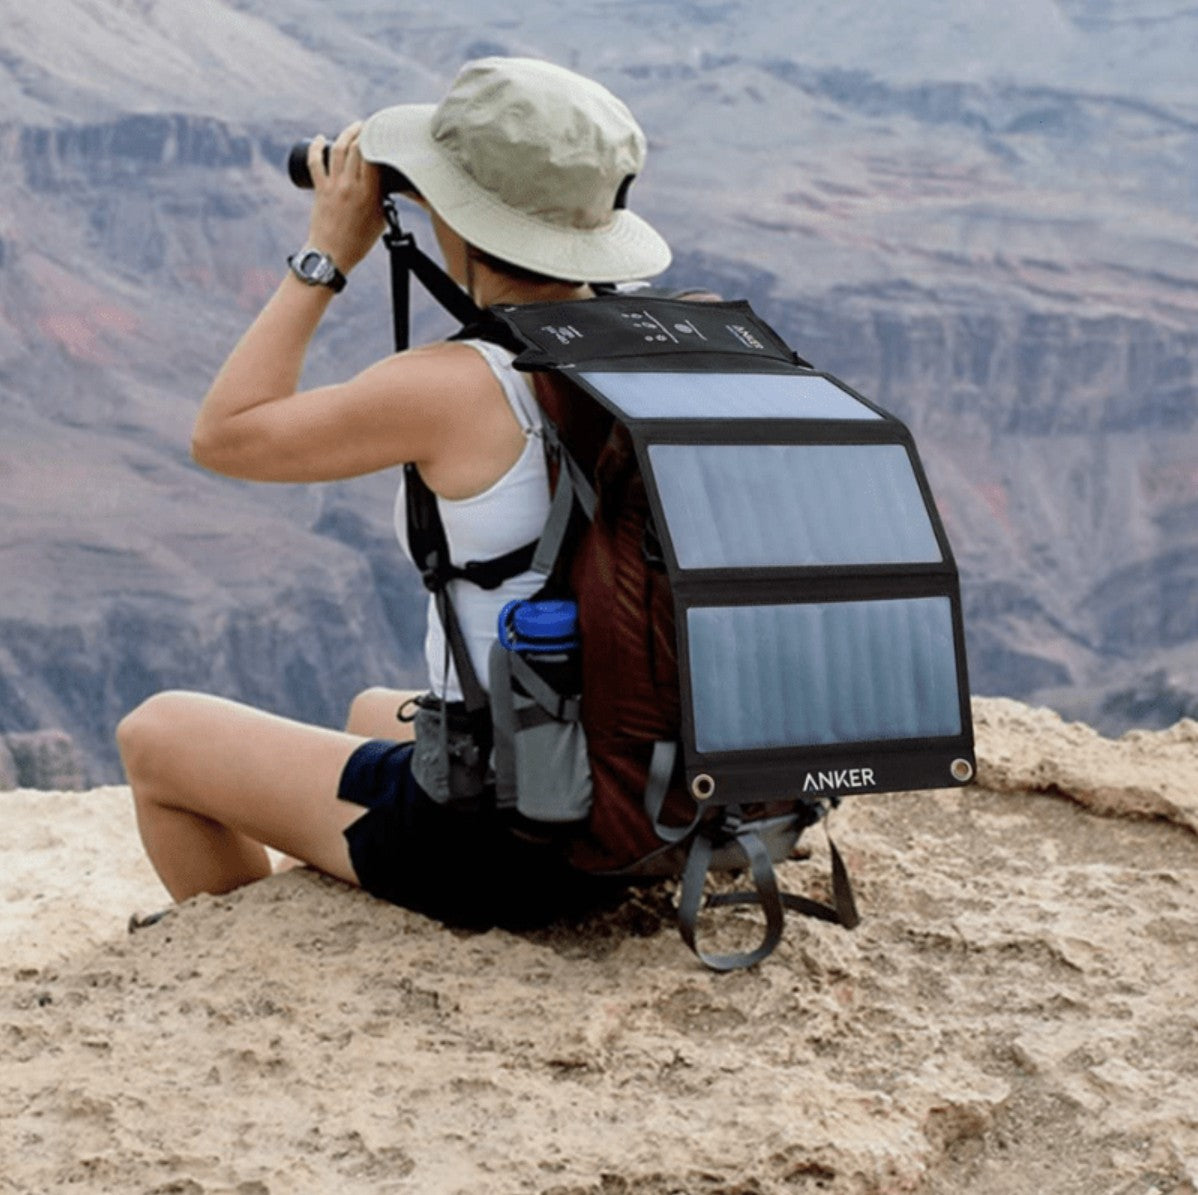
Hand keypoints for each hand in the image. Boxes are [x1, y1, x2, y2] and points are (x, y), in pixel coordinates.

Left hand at [304, 121, 387, 273]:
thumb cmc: (358, 242)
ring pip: (338, 149)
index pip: (374, 157)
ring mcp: (333, 186)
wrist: (331, 255)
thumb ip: (384, 201)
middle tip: (371, 127)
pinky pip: (315, 162)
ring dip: (345, 134)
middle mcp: (351, 186)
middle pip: (357, 148)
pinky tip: (320, 138)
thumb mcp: (380, 221)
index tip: (385, 134)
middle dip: (364, 132)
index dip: (378, 141)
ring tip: (354, 128)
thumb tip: (389, 187)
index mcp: (369, 194)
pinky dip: (315, 147)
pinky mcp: (319, 189)